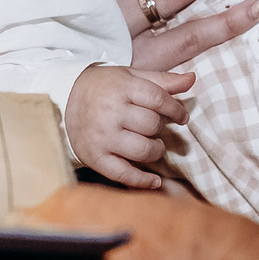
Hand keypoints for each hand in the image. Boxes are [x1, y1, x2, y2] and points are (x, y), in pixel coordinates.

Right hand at [65, 64, 192, 188]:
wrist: (65, 102)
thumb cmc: (106, 88)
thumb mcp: (131, 77)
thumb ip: (163, 80)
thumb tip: (192, 79)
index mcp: (120, 88)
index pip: (158, 100)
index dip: (176, 110)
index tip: (181, 117)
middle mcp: (110, 113)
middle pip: (152, 125)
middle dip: (160, 128)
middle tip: (154, 127)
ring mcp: (102, 137)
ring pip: (143, 150)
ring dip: (156, 150)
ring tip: (153, 145)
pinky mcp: (95, 158)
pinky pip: (124, 175)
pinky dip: (143, 181)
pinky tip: (155, 181)